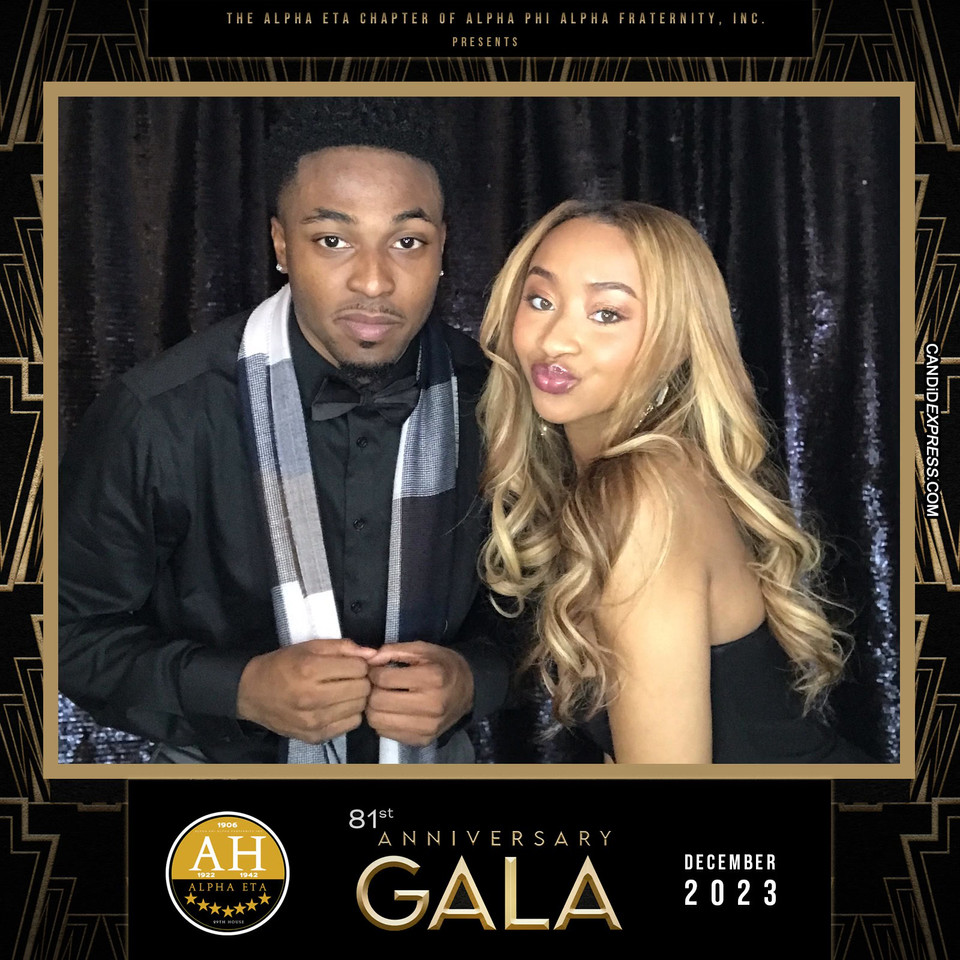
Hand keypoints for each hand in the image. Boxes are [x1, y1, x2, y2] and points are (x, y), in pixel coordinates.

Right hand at [237, 638, 374, 742]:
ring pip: (359, 707)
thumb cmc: (282, 665)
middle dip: (360, 679)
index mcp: (310, 670)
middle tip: (348, 677)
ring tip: (342, 690)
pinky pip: (351, 724)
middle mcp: (312, 698)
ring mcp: (314, 721)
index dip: (359, 663)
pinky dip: (349, 713)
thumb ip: (342, 647)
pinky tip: (337, 705)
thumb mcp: (309, 647)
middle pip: (362, 688)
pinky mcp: (315, 736)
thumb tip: (373, 654)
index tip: (350, 663)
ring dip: (356, 697)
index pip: (358, 667)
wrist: (252, 694)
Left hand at [364, 642, 473, 746]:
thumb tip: (370, 660)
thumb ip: (393, 650)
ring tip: (384, 697)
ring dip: (375, 708)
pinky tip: (393, 710)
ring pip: (378, 721)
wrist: (468, 689)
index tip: (378, 670)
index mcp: (432, 677)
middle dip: (372, 691)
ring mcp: (428, 726)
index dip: (374, 672)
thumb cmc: (442, 665)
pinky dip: (384, 721)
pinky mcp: (423, 740)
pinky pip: (386, 734)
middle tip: (379, 685)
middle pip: (378, 702)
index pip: (383, 679)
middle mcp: (431, 705)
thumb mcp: (422, 649)